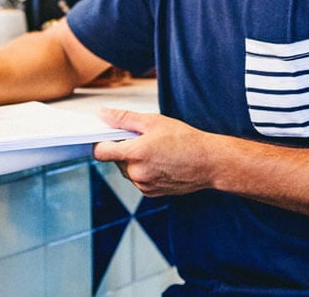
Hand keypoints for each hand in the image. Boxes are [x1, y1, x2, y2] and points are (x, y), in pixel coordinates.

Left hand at [92, 108, 212, 196]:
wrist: (209, 163)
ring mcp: (143, 186)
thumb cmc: (185, 139)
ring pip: (127, 171)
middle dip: (123, 149)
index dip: (100, 142)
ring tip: (155, 150)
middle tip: (142, 138)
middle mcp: (136, 173)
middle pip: (114, 160)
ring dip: (133, 160)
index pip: (100, 152)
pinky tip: (159, 162)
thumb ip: (123, 118)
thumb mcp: (153, 121)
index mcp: (134, 154)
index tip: (106, 135)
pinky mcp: (151, 193)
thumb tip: (101, 114)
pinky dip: (143, 171)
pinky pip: (138, 180)